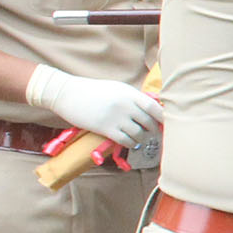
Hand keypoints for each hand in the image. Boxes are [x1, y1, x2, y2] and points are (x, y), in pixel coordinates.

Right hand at [24, 65, 161, 147]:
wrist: (67, 93)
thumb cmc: (93, 91)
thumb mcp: (116, 88)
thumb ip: (133, 98)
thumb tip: (153, 109)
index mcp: (129, 93)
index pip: (154, 107)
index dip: (163, 118)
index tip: (165, 123)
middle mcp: (125, 105)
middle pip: (149, 122)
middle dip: (153, 130)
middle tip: (152, 133)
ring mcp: (116, 117)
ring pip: (139, 134)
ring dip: (142, 139)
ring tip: (140, 138)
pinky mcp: (105, 128)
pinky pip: (126, 141)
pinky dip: (132, 144)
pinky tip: (130, 142)